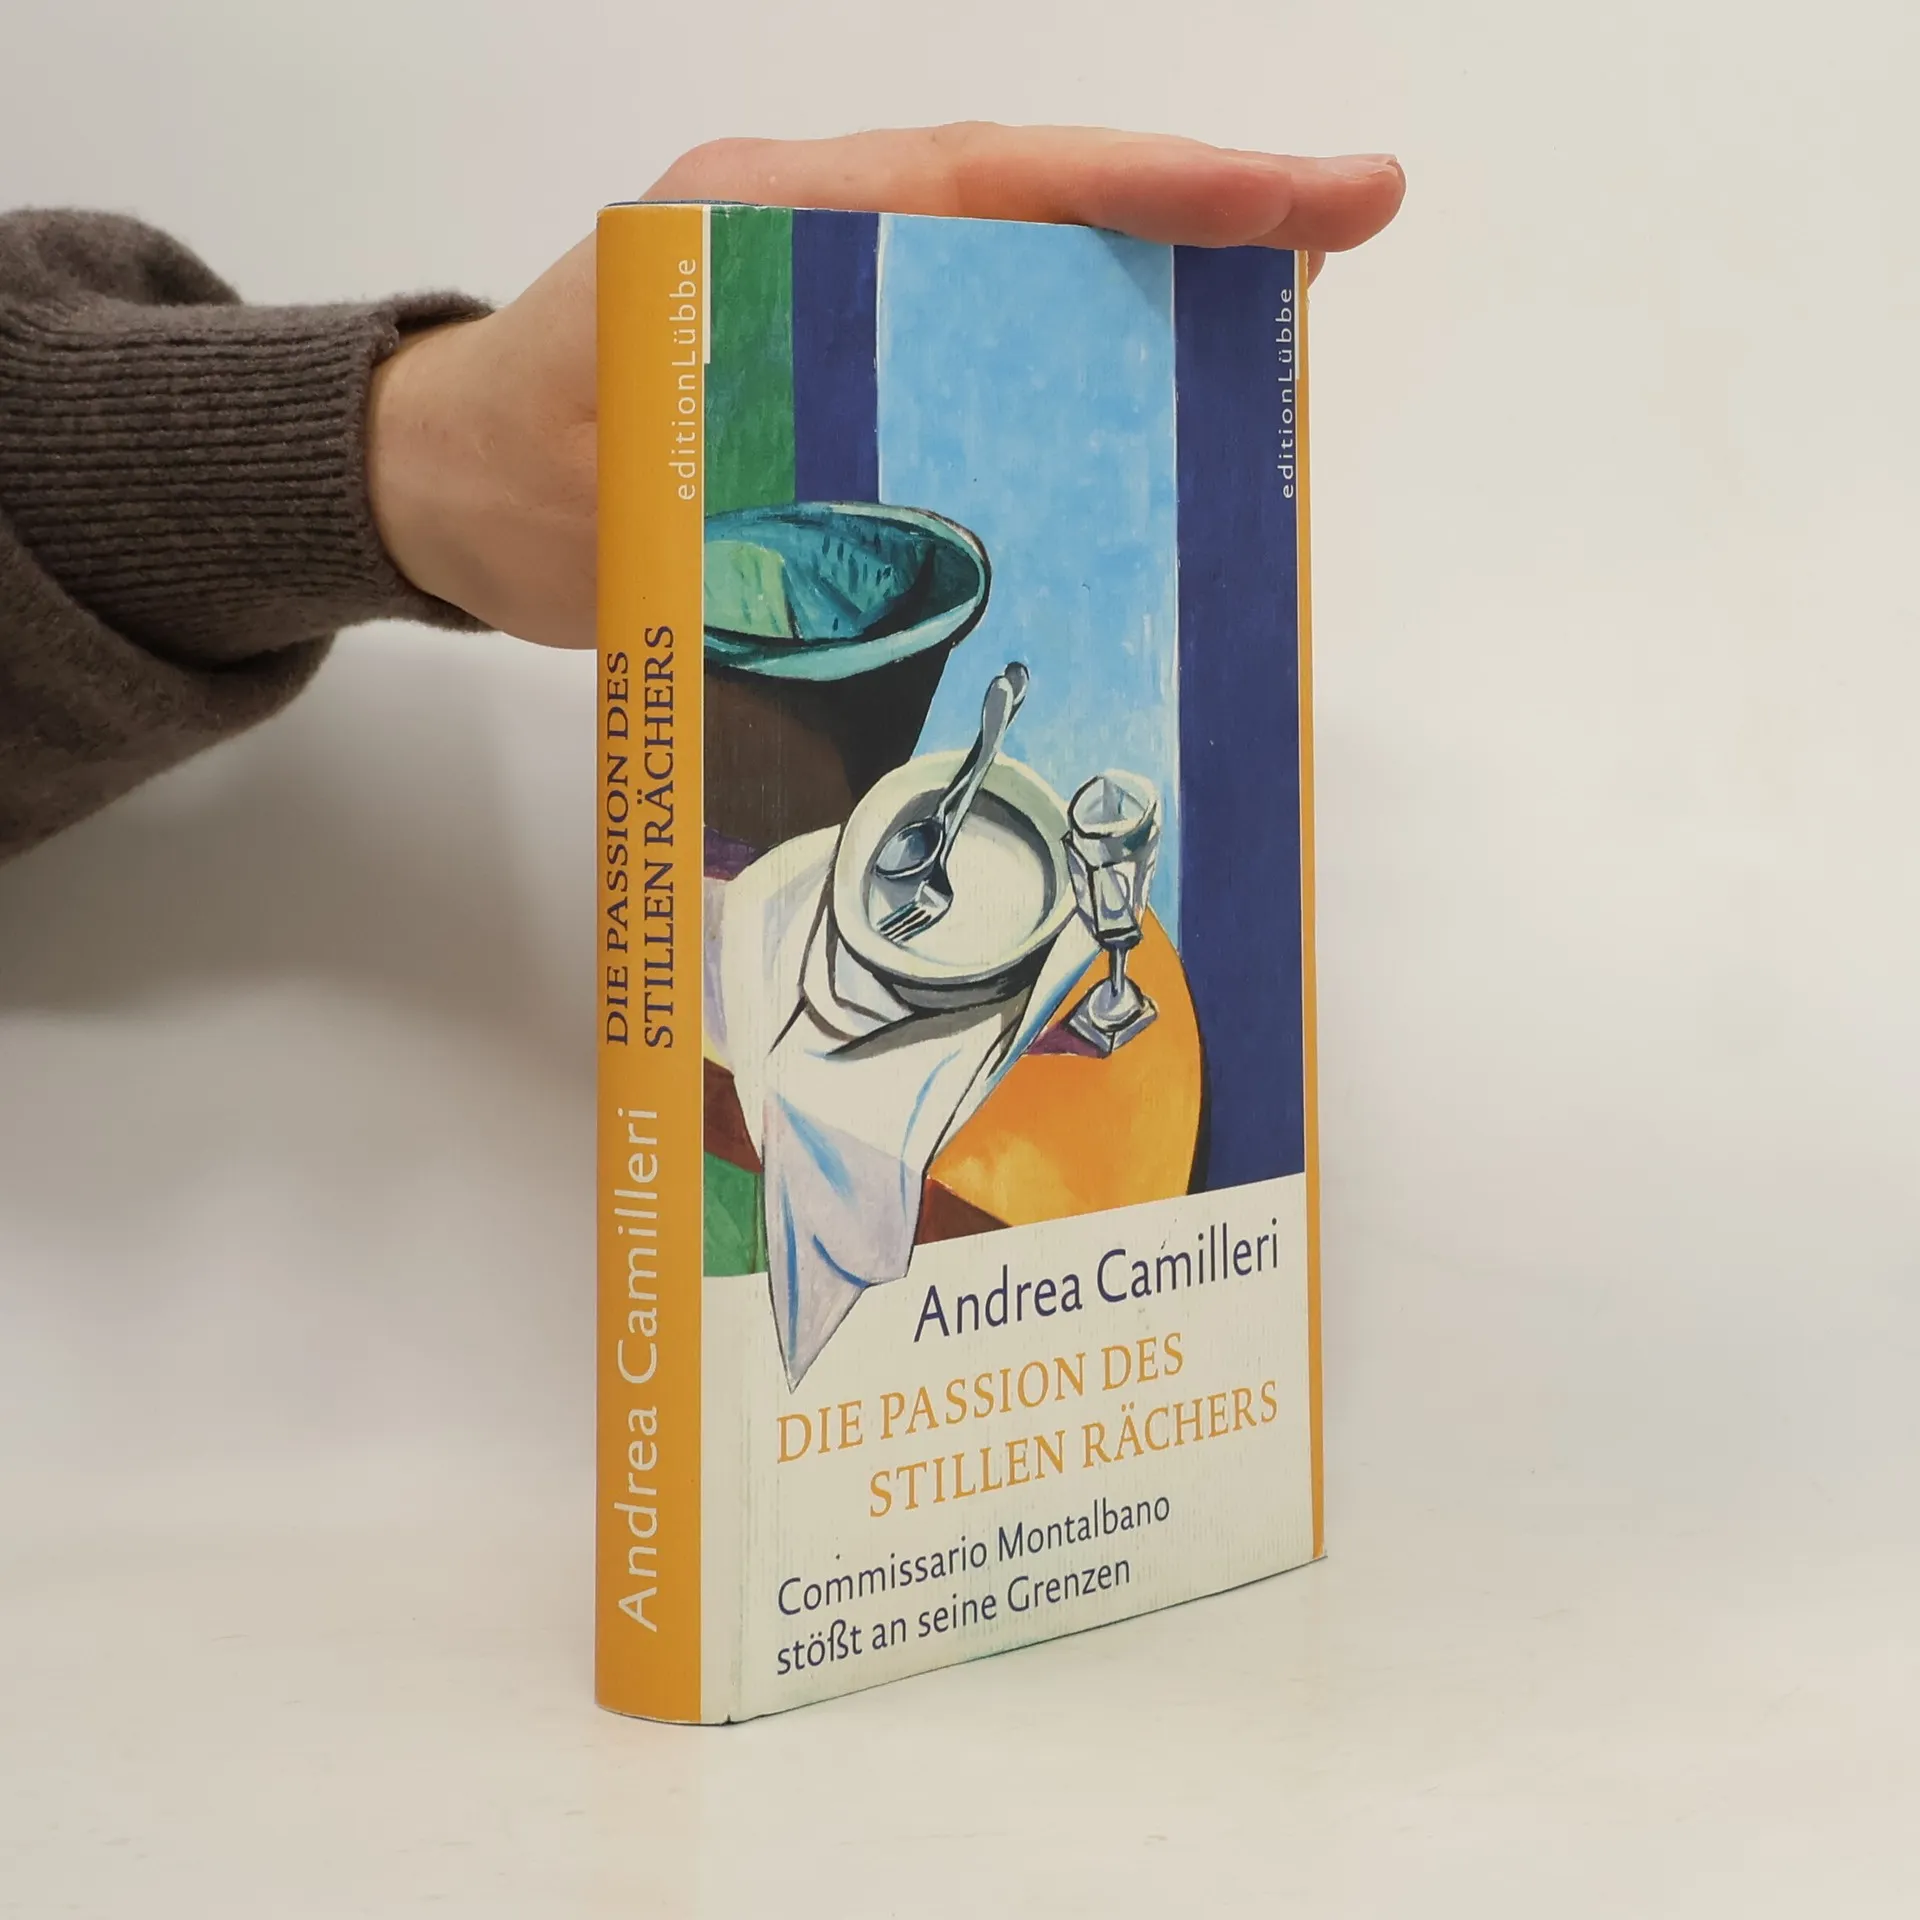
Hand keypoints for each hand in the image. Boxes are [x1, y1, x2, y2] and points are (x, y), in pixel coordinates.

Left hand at [368, 124, 1404, 648]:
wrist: (448, 490)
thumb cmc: (519, 477)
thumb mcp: (634, 490)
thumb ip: (770, 497)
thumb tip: (936, 539)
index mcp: (770, 218)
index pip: (998, 180)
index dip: (1158, 190)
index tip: (1307, 199)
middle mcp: (814, 228)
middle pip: (1034, 201)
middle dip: (1188, 213)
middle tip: (1336, 230)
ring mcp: (827, 284)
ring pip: (1018, 264)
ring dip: (1143, 284)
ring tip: (1272, 320)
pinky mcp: (835, 357)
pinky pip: (975, 338)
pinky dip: (1065, 361)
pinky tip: (1140, 407)